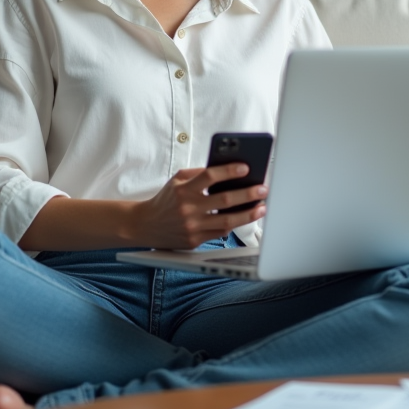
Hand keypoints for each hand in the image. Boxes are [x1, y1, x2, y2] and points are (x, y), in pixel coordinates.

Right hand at [128, 164, 266, 249]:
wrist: (146, 225)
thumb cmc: (166, 200)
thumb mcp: (177, 180)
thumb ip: (198, 173)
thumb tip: (225, 170)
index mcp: (184, 189)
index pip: (210, 176)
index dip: (229, 171)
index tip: (246, 167)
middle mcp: (188, 208)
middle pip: (224, 199)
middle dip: (247, 194)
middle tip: (263, 189)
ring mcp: (192, 226)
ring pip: (227, 220)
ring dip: (248, 214)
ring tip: (262, 207)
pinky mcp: (194, 240)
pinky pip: (220, 232)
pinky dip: (234, 225)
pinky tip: (245, 218)